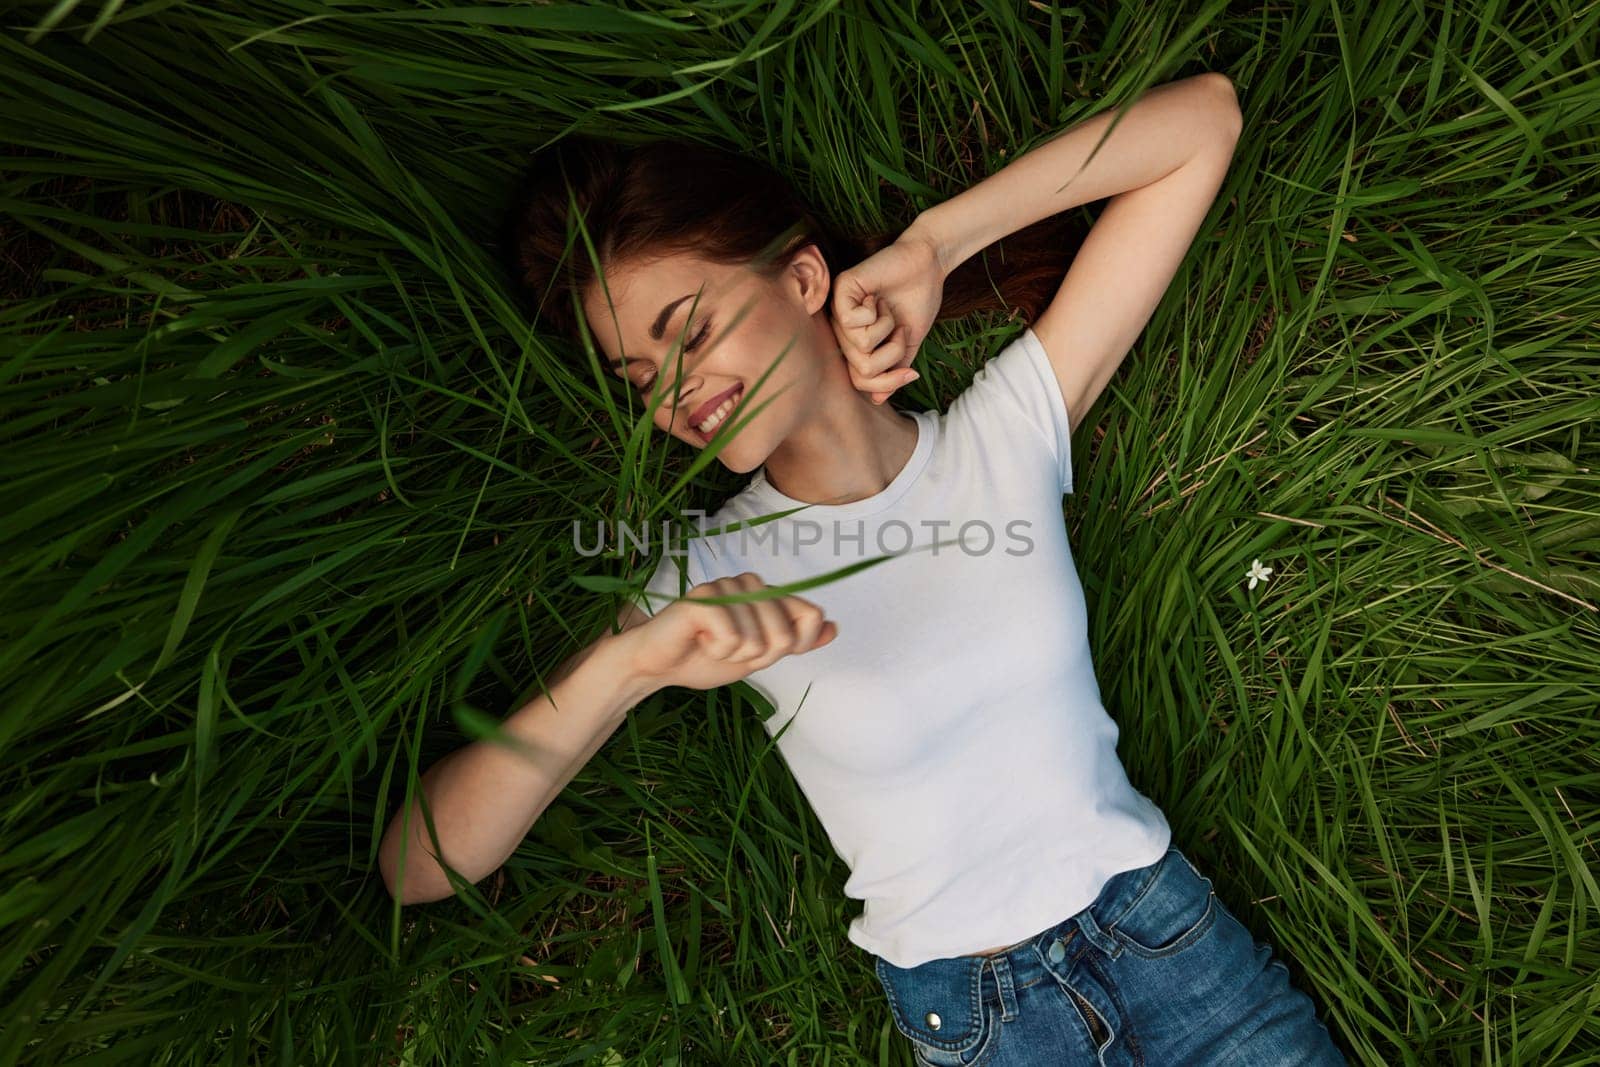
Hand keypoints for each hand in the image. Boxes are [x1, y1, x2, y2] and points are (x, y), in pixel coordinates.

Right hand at [624, 573, 837, 690]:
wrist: (658, 666)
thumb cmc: (705, 657)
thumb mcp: (759, 655)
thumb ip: (795, 641)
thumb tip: (834, 627)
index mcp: (766, 593)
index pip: (810, 614)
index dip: (794, 645)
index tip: (761, 652)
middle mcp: (749, 583)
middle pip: (785, 633)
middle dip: (758, 656)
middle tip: (728, 650)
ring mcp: (726, 586)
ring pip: (758, 639)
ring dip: (733, 656)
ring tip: (710, 644)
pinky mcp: (703, 599)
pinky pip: (732, 637)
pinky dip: (717, 651)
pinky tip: (699, 641)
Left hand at [830, 228, 945, 404]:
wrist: (928, 266)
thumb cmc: (917, 302)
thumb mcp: (907, 345)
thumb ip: (893, 371)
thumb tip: (878, 400)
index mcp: (857, 345)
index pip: (860, 382)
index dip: (887, 383)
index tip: (910, 374)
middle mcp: (843, 331)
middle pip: (862, 369)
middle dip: (891, 354)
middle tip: (899, 330)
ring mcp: (838, 312)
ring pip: (859, 347)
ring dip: (885, 330)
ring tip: (887, 310)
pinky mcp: (840, 293)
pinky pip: (853, 323)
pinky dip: (875, 313)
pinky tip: (877, 297)